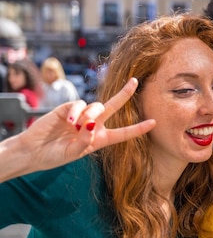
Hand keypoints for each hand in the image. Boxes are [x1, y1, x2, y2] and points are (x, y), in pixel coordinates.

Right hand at [14, 78, 154, 173]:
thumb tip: (91, 126)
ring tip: (76, 126)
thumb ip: (84, 142)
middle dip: (124, 93)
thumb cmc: (54, 155)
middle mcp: (94, 125)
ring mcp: (81, 115)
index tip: (154, 122)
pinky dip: (76, 112)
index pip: (123, 133)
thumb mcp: (72, 154)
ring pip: (96, 107)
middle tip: (135, 81)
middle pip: (113, 106)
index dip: (138, 128)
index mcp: (100, 139)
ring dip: (90, 115)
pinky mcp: (67, 108)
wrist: (33, 151)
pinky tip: (68, 121)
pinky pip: (78, 104)